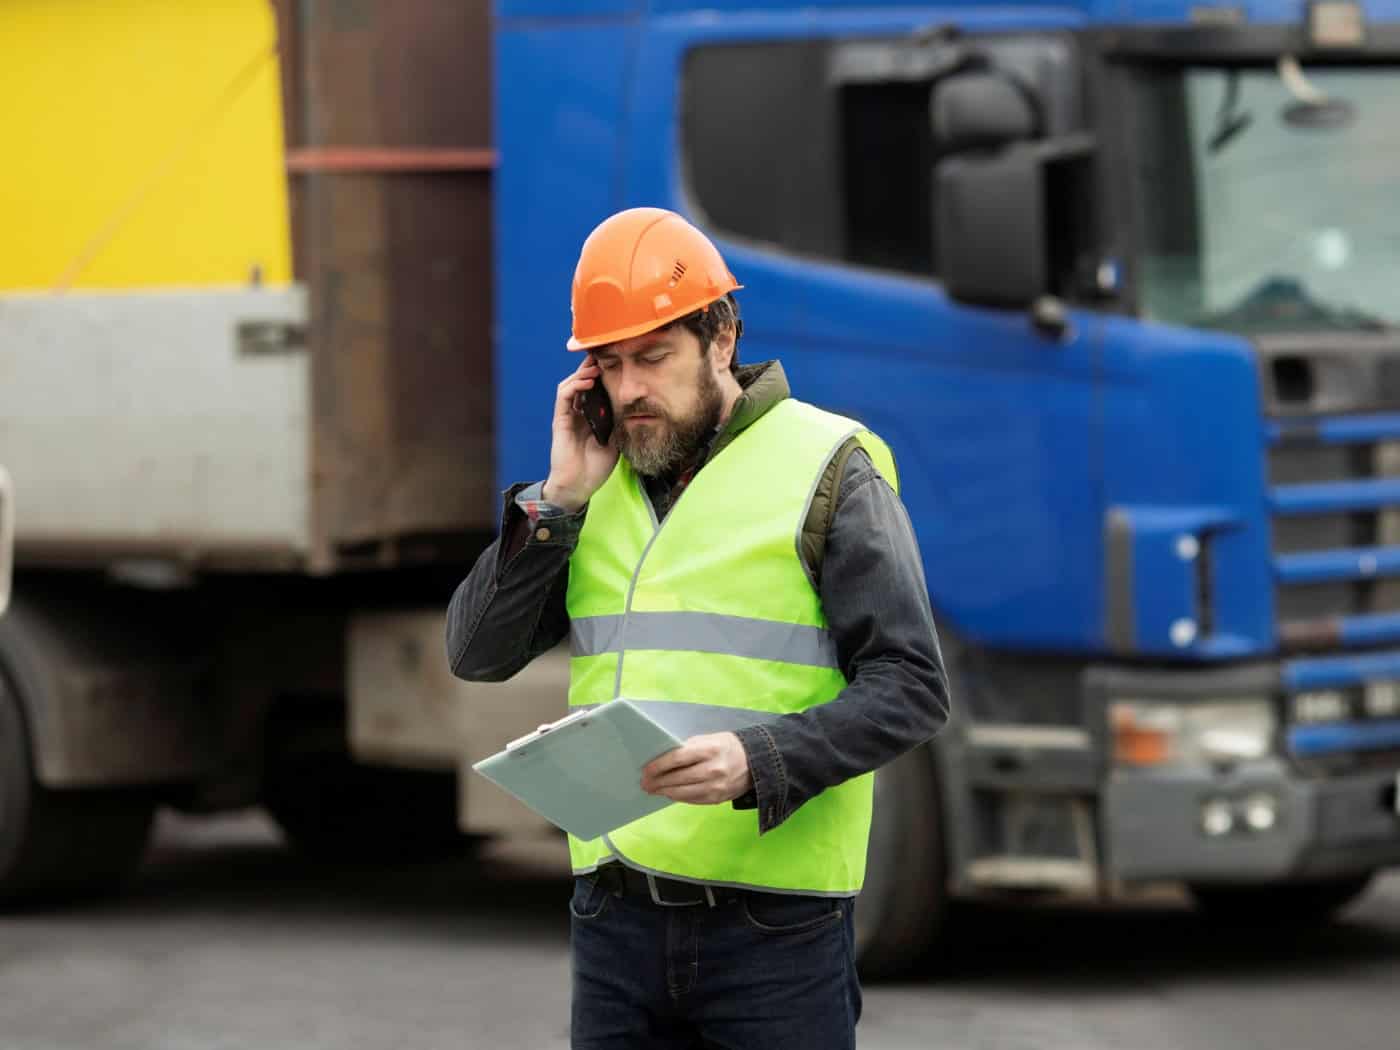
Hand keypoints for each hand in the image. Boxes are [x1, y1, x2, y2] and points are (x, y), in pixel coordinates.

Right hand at [542, 357, 619, 511]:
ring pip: (572, 384)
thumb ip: (621, 422)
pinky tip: (588, 382)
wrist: (579, 485)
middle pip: (583, 381)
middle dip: (593, 367)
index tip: (618, 361)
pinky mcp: (560, 420)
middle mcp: (578, 412)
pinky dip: (575, 386)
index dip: (604, 374)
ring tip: (598, 367)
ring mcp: (568, 415)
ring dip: (583, 373)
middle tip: (606, 354)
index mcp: (592, 415)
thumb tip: (636, 405)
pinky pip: (564, 396)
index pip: (596, 388)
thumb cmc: (597, 466)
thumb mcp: (616, 440)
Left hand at [641, 732, 752, 804]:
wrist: (756, 762)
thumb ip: (689, 748)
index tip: (646, 770)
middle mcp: (713, 770)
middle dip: (658, 782)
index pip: (677, 758)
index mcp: (710, 750)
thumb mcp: (710, 739)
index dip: (659, 765)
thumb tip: (664, 758)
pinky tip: (670, 794)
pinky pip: (692, 800)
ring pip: (683, 793)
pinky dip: (679, 797)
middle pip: (678, 778)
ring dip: (665, 792)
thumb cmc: (728, 747)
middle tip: (645, 783)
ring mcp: (716, 787)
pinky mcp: (718, 799)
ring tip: (654, 790)